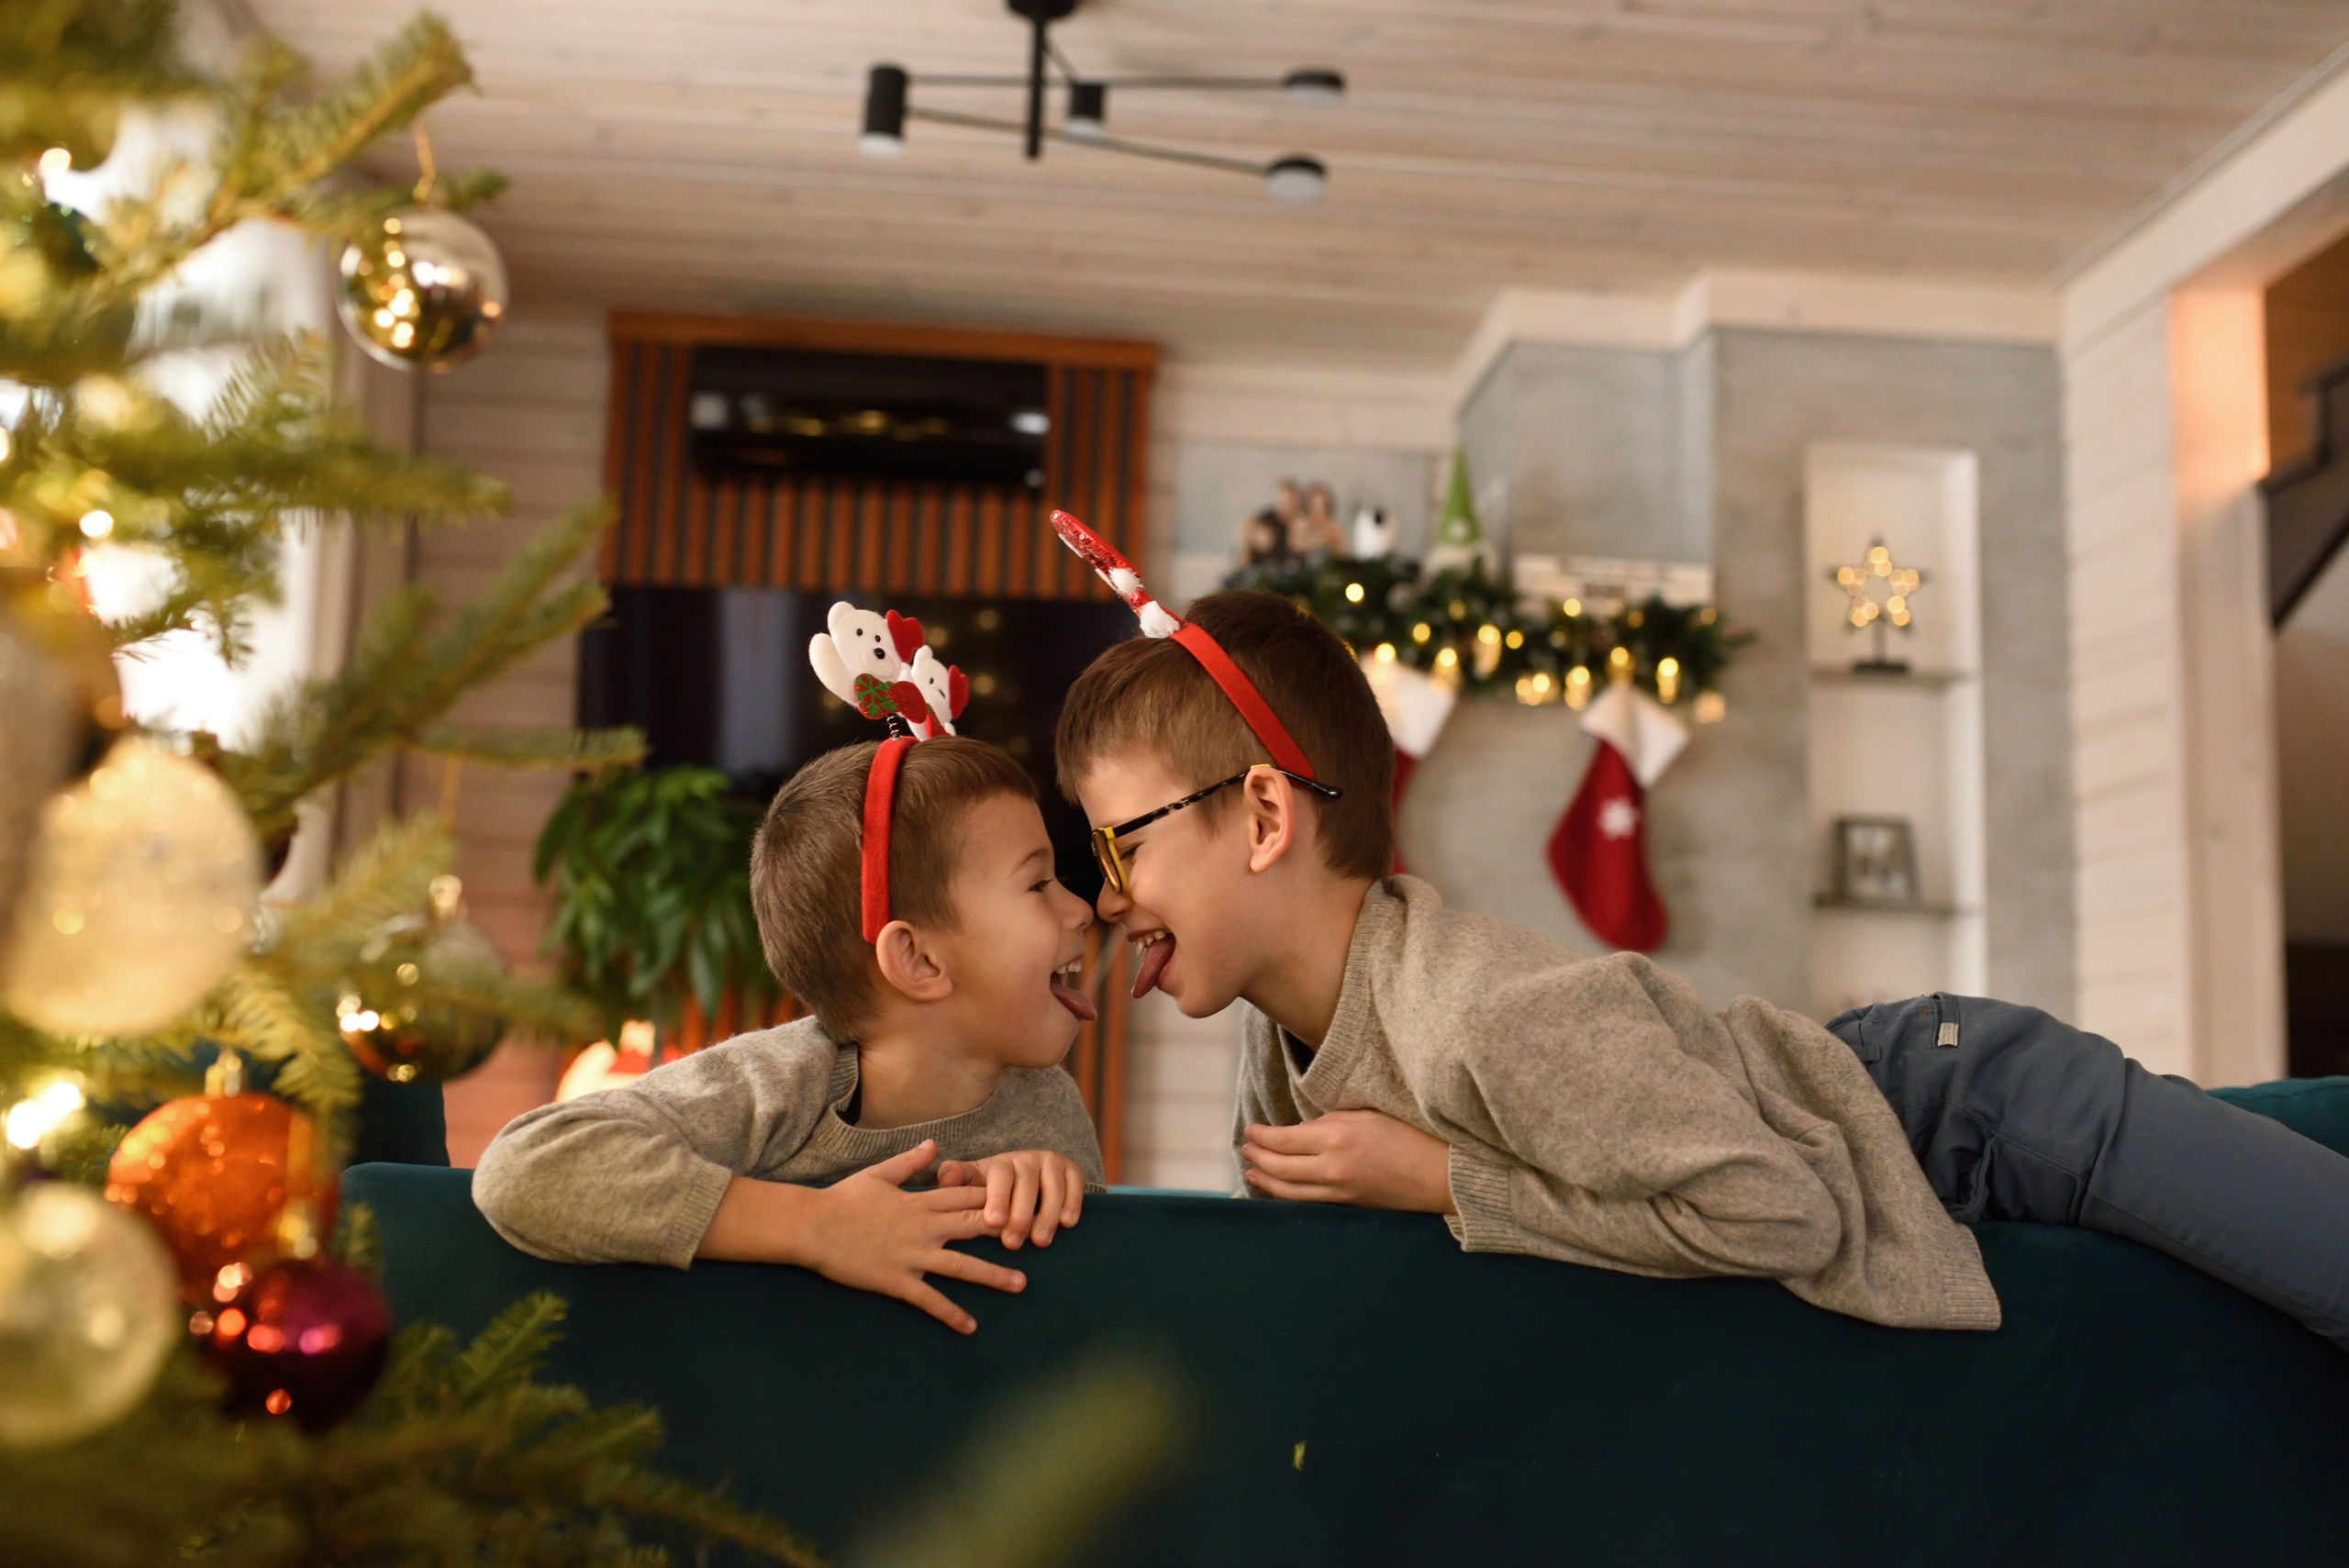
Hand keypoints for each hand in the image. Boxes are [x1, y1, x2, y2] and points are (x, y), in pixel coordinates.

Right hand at [698, 1141, 1024, 1333]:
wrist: (813, 1226)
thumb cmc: (843, 1199)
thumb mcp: (879, 1174)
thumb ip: (910, 1162)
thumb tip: (935, 1145)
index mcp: (920, 1200)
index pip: (967, 1196)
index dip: (997, 1197)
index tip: (1024, 1199)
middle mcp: (924, 1226)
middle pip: (974, 1226)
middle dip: (1008, 1231)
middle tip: (1038, 1238)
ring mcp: (913, 1255)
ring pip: (962, 1266)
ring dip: (993, 1275)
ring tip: (1021, 1284)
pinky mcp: (897, 1280)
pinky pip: (930, 1299)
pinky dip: (951, 1313)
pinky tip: (970, 1326)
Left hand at [936, 1149, 1085, 1248]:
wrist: (1031, 1178)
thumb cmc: (994, 1190)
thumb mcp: (973, 1184)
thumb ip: (957, 1180)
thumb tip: (944, 1178)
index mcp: (1001, 1163)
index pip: (1000, 1176)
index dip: (998, 1198)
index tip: (993, 1222)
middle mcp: (1027, 1159)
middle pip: (1026, 1184)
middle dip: (1020, 1215)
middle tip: (1013, 1243)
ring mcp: (1052, 1163)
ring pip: (1052, 1186)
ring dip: (1047, 1214)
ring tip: (1040, 1241)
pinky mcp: (1073, 1171)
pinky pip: (1076, 1184)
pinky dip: (1073, 1202)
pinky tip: (1067, 1223)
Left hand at [1241, 1110, 1456, 1212]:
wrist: (1442, 1175)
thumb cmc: (1410, 1136)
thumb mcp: (1368, 1114)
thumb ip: (1331, 1120)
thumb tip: (1303, 1129)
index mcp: (1336, 1136)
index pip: (1283, 1139)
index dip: (1261, 1135)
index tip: (1250, 1130)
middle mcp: (1332, 1167)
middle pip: (1280, 1166)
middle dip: (1258, 1156)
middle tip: (1246, 1147)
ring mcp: (1339, 1192)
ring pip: (1289, 1191)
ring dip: (1266, 1181)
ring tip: (1252, 1171)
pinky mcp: (1348, 1207)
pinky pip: (1308, 1202)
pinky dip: (1288, 1196)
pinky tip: (1279, 1190)